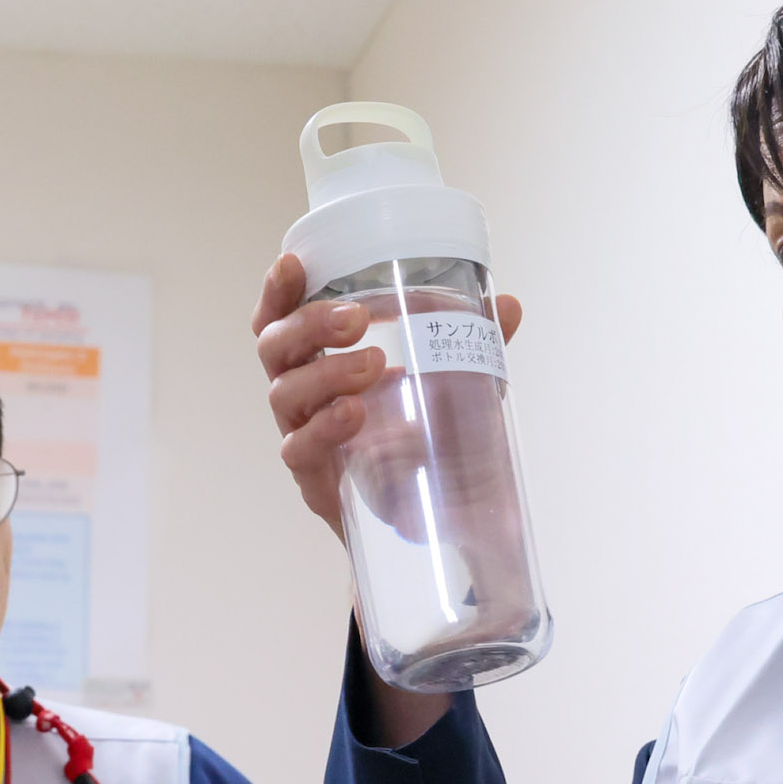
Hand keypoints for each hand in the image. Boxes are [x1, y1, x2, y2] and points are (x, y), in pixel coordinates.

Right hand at [252, 252, 522, 749]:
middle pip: (276, 347)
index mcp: (318, 359)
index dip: (279, 289)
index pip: (281, 316)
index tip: (295, 262)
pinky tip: (357, 416)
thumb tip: (507, 303)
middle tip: (358, 319)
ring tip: (376, 366)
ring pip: (285, 393)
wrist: (426, 521)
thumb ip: (474, 344)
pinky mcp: (313, 477)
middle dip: (311, 324)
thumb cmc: (422, 436)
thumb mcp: (452, 385)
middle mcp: (299, 392)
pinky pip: (300, 448)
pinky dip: (327, 428)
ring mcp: (301, 434)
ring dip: (326, 373)